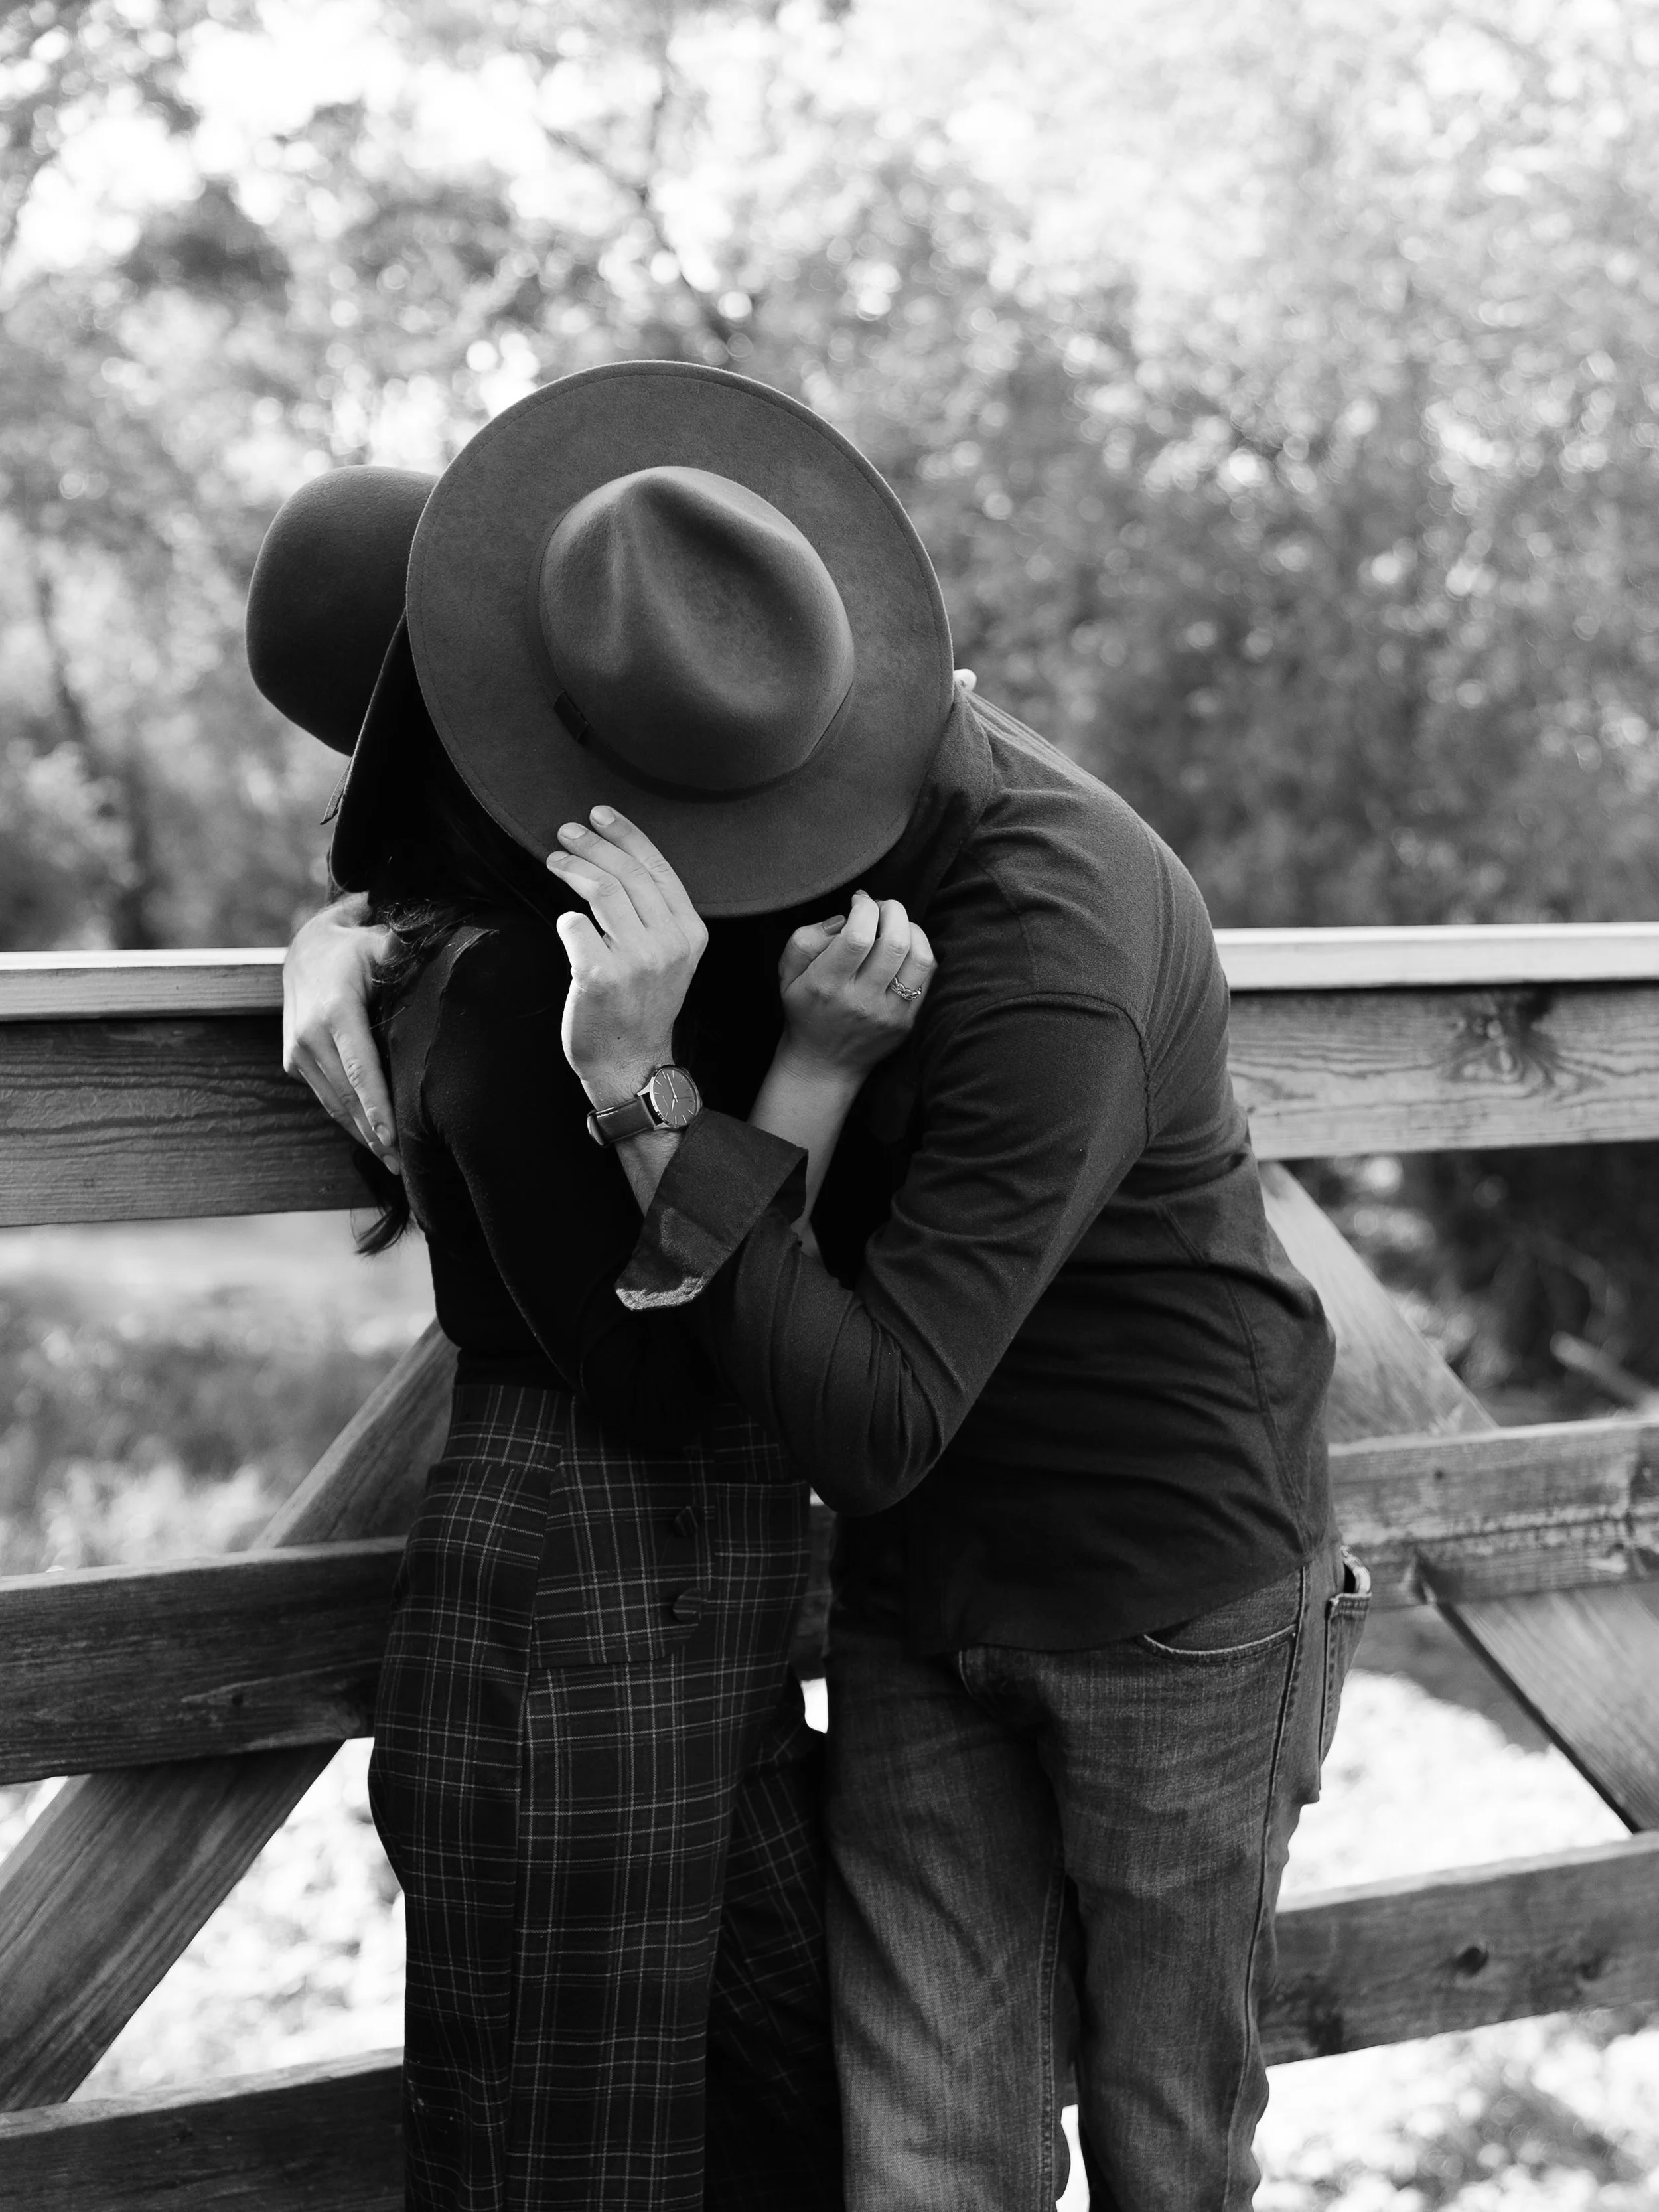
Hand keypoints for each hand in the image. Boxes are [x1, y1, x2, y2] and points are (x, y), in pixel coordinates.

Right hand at [282, 894, 400, 1169]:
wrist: (305, 947)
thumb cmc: (355, 946)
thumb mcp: (381, 943)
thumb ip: (407, 959)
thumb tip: (444, 971)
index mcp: (334, 1011)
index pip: (359, 1069)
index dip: (375, 1107)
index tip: (390, 1140)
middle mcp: (309, 1036)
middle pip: (346, 1096)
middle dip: (374, 1134)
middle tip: (403, 1167)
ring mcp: (298, 1051)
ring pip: (333, 1103)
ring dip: (361, 1134)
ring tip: (392, 1163)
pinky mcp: (294, 1060)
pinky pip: (325, 1096)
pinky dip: (347, 1119)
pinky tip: (371, 1139)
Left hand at [546, 805, 708, 1102]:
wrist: (631, 1062)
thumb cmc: (643, 1007)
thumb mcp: (671, 958)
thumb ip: (657, 915)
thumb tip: (618, 861)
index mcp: (691, 933)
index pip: (658, 868)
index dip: (626, 834)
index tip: (600, 815)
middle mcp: (669, 943)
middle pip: (626, 873)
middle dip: (591, 845)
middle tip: (566, 833)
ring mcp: (636, 960)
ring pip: (601, 891)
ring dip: (572, 868)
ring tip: (555, 860)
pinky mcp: (600, 975)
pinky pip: (574, 925)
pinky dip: (565, 919)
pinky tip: (565, 921)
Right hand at [776, 890, 934, 1079]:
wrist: (823, 1064)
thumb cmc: (805, 1009)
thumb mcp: (786, 974)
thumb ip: (804, 939)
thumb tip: (842, 919)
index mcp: (826, 984)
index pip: (857, 936)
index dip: (864, 908)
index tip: (859, 902)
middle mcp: (860, 1000)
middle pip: (894, 942)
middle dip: (892, 910)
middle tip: (881, 908)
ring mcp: (888, 1013)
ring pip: (919, 958)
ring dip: (912, 929)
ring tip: (897, 925)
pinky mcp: (907, 1021)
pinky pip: (927, 976)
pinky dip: (920, 951)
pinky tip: (905, 947)